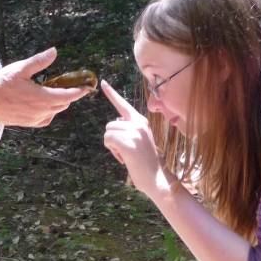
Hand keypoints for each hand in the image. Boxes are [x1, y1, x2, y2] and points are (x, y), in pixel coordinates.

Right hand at [0, 47, 87, 126]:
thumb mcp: (20, 69)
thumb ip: (39, 61)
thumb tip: (54, 51)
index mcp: (41, 98)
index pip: (67, 96)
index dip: (79, 91)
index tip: (87, 87)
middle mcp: (40, 111)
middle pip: (63, 104)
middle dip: (70, 95)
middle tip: (72, 84)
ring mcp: (33, 119)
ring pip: (54, 112)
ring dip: (59, 102)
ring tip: (57, 91)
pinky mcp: (26, 123)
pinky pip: (45, 120)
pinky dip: (49, 112)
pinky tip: (45, 105)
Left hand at [102, 80, 169, 196]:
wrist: (157, 177)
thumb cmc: (146, 161)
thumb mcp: (140, 139)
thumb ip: (129, 128)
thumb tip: (117, 120)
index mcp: (141, 121)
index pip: (123, 104)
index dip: (112, 94)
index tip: (103, 83)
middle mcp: (138, 123)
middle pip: (110, 124)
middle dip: (113, 139)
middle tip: (125, 151)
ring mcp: (134, 132)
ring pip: (108, 132)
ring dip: (112, 145)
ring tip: (126, 154)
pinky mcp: (128, 142)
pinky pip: (108, 139)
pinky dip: (112, 149)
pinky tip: (123, 157)